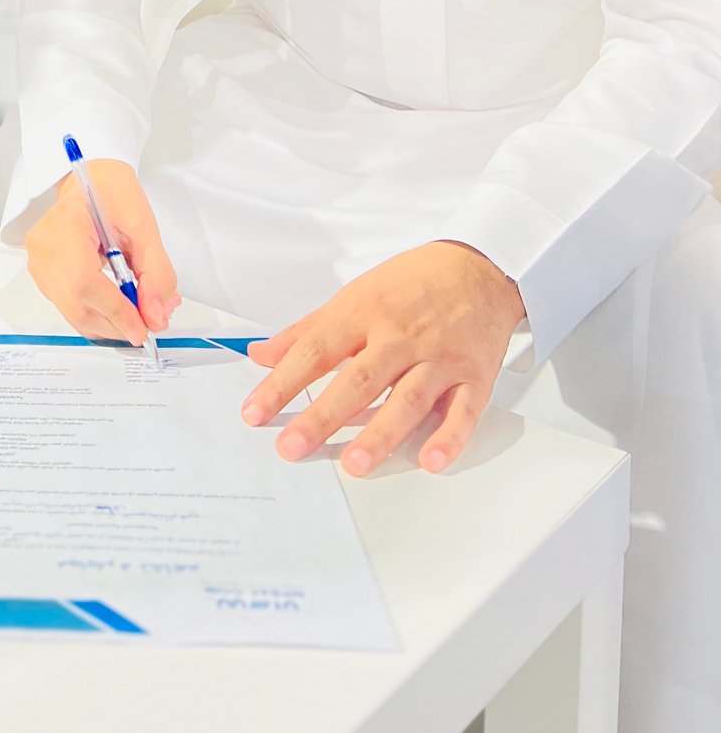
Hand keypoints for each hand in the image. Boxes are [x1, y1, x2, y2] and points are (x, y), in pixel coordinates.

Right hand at [24, 160, 178, 346]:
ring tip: (137, 315)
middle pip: (76, 305)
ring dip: (109, 325)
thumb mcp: (143, 225)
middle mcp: (43, 246)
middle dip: (116, 324)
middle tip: (148, 324)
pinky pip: (69, 307)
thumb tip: (155, 316)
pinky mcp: (43, 274)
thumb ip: (155, 272)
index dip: (115, 311)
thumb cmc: (112, 193)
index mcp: (65, 223)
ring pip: (73, 313)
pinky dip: (97, 315)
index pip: (84, 281)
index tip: (144, 328)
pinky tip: (118, 308)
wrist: (90, 181)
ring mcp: (39, 262)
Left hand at [241, 241, 524, 476]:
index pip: (315, 351)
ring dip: (381, 434)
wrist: (478, 268)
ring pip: (407, 400)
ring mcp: (439, 358)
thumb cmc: (412, 283)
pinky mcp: (474, 376)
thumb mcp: (353, 295)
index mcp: (364, 313)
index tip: (255, 413)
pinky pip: (463, 411)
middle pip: (357, 379)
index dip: (282, 383)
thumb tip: (260, 354)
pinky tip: (430, 461)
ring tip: (353, 464)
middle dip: (323, 416)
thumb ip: (306, 329)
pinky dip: (449, 438)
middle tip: (293, 447)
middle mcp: (399, 337)